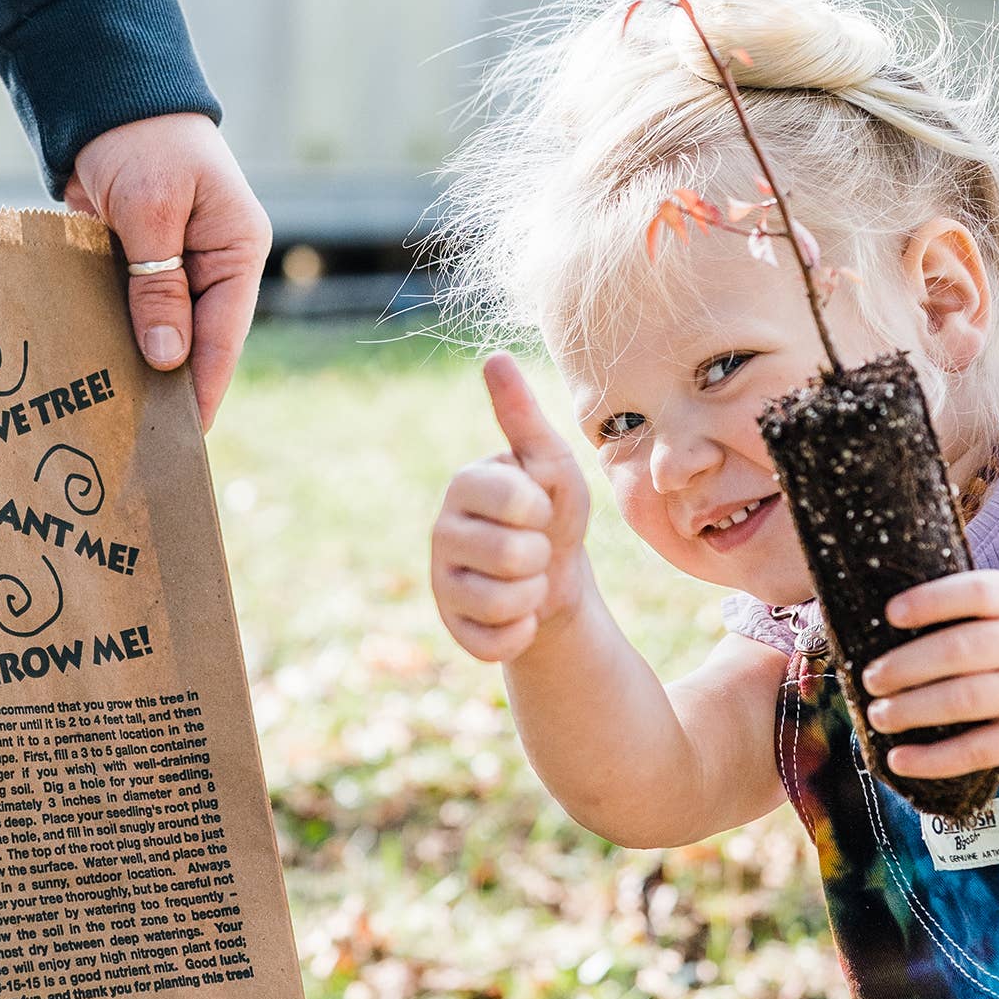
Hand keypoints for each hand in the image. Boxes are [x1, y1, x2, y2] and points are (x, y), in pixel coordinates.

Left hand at [64, 112, 270, 427]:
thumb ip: (158, 285)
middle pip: (196, 337)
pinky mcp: (141, 258)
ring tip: (116, 413)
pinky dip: (116, 332)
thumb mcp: (150, 212)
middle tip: (141, 437)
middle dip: (170, 383)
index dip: (205, 385)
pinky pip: (132, 306)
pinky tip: (94, 365)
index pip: (225, 333)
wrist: (106, 95)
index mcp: (238, 248)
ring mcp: (178, 261)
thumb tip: (166, 358)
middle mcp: (215, 261)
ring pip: (162, 326)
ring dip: (139, 361)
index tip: (186, 433)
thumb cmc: (140, 142)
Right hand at [431, 354, 593, 663]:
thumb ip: (524, 417)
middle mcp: (442, 530)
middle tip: (535, 547)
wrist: (556, 578)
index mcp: (465, 484)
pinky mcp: (452, 625)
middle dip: (541, 554)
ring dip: (535, 593)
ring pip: (504, 600)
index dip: (540, 510)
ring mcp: (442, 581)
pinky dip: (522, 632)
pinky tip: (519, 614)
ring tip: (529, 578)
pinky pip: (495, 641)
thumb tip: (495, 357)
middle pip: (511, 555)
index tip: (538, 507)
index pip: (511, 501)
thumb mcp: (551, 465)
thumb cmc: (552, 511)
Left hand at [864, 568, 998, 781]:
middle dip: (905, 666)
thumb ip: (971, 617)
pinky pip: (977, 750)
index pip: (977, 592)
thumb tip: (882, 627)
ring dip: (911, 710)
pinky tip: (899, 759)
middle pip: (961, 650)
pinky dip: (933, 758)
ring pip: (964, 700)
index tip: (889, 614)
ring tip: (878, 716)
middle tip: (869, 679)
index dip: (931, 600)